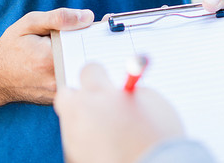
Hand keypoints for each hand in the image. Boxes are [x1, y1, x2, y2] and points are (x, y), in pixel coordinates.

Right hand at [0, 8, 93, 104]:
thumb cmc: (11, 47)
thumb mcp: (30, 23)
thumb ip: (59, 18)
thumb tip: (87, 17)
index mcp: (50, 59)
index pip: (87, 45)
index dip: (99, 33)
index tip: (107, 23)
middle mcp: (56, 80)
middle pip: (91, 61)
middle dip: (98, 45)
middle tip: (101, 32)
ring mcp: (58, 93)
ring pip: (86, 74)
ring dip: (90, 58)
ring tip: (86, 45)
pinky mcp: (59, 99)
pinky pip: (77, 82)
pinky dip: (80, 69)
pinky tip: (74, 59)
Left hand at [54, 63, 184, 162]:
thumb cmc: (157, 136)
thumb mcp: (151, 101)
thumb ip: (129, 91)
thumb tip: (118, 92)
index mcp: (98, 94)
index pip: (89, 71)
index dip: (101, 75)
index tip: (109, 81)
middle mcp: (80, 114)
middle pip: (66, 95)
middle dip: (81, 96)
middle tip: (99, 101)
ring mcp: (75, 140)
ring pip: (72, 122)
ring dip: (86, 121)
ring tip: (111, 131)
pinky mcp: (76, 159)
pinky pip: (78, 143)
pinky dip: (90, 142)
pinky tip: (110, 147)